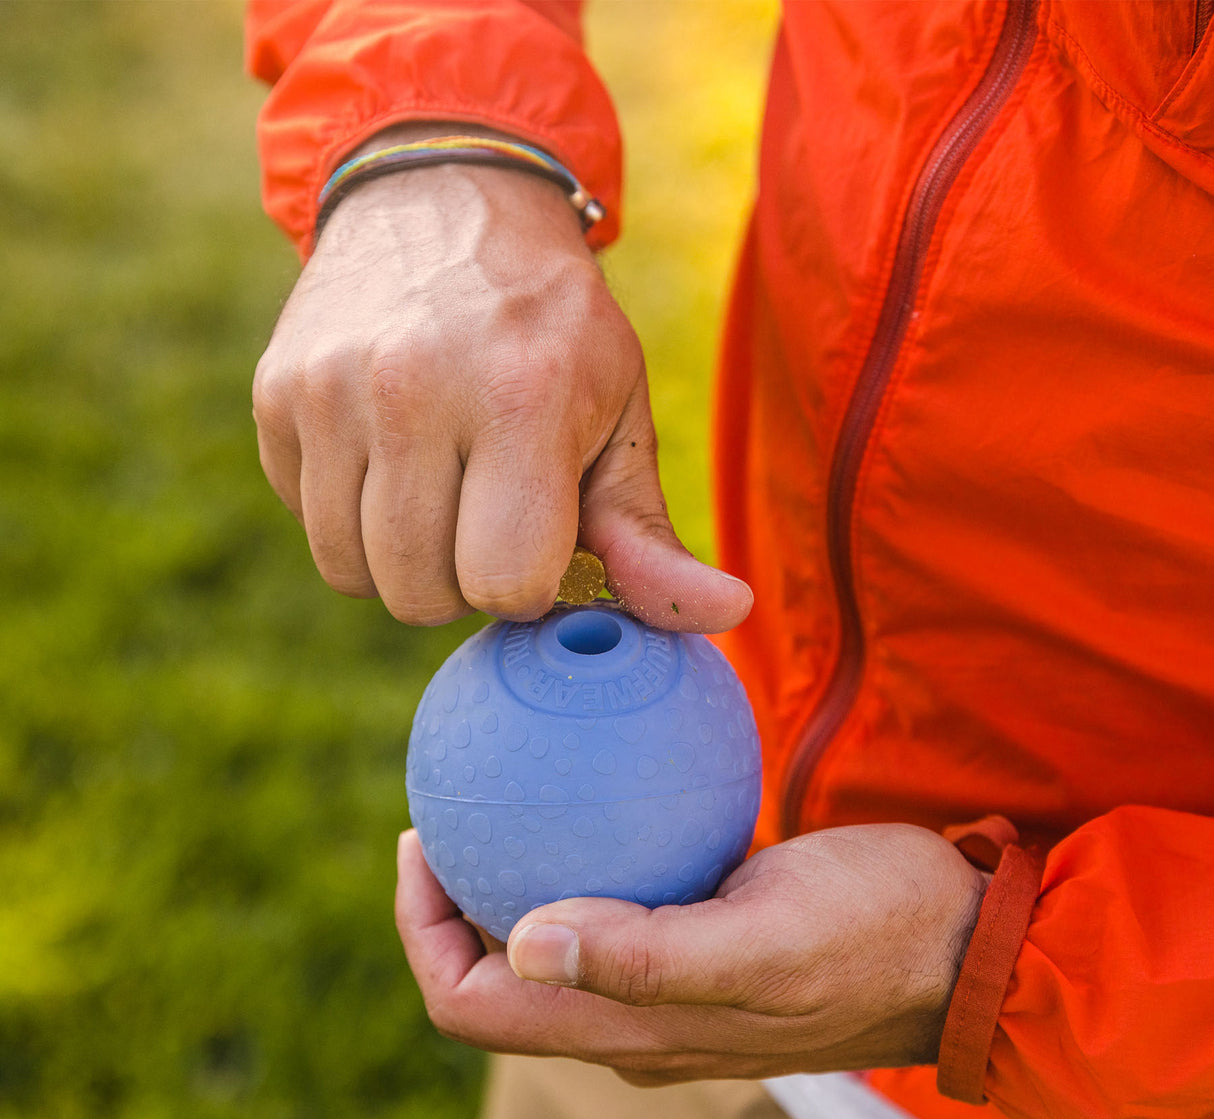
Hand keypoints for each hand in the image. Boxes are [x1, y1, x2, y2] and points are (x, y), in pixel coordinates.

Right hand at [252, 130, 750, 631]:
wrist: (446, 200)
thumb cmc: (552, 327)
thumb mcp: (619, 414)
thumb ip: (650, 533)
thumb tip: (731, 615)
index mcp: (520, 396)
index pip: (504, 582)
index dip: (526, 581)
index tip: (537, 534)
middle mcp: (413, 389)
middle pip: (420, 593)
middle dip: (461, 578)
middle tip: (484, 510)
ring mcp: (330, 389)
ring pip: (353, 574)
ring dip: (401, 558)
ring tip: (437, 485)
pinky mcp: (275, 394)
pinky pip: (310, 527)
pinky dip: (351, 518)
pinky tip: (385, 455)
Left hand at [395, 823, 987, 1082]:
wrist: (963, 943)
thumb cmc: (875, 930)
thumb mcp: (766, 935)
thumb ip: (648, 955)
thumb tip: (524, 939)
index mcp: (630, 1031)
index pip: (473, 1005)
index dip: (422, 933)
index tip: (423, 835)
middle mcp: (633, 1022)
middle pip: (495, 977)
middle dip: (449, 900)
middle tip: (451, 802)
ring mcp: (667, 988)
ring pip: (547, 941)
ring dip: (508, 876)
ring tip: (502, 791)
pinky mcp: (701, 944)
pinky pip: (609, 907)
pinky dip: (576, 856)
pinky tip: (591, 788)